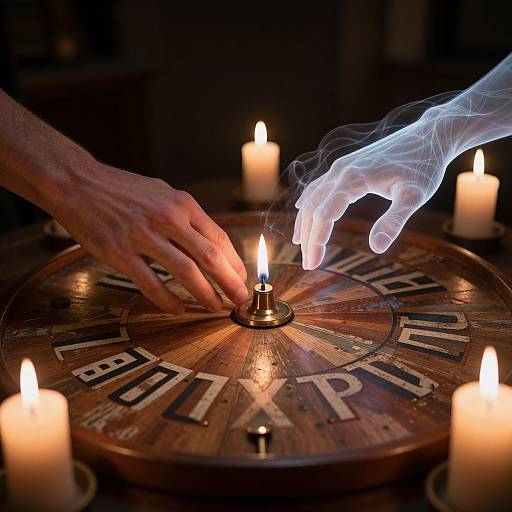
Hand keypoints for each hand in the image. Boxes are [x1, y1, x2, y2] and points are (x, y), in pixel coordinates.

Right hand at [52, 161, 247, 313]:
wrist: (78, 183)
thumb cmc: (123, 190)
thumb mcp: (163, 193)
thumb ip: (186, 217)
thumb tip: (209, 243)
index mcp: (182, 204)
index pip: (219, 239)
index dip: (234, 263)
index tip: (241, 278)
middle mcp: (168, 219)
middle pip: (209, 257)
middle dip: (229, 282)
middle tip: (239, 298)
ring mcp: (144, 237)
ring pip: (185, 273)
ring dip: (205, 294)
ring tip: (214, 306)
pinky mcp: (120, 253)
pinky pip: (151, 284)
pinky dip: (168, 300)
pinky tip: (178, 308)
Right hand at [293, 111, 449, 268]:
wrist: (429, 135)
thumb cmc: (424, 166)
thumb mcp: (414, 196)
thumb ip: (394, 222)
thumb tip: (376, 249)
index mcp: (353, 179)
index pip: (323, 216)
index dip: (316, 242)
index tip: (313, 265)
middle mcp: (340, 171)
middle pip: (312, 208)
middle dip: (308, 238)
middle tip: (308, 264)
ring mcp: (341, 166)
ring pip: (312, 197)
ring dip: (304, 222)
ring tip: (300, 245)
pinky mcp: (345, 165)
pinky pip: (318, 186)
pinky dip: (308, 202)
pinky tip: (302, 210)